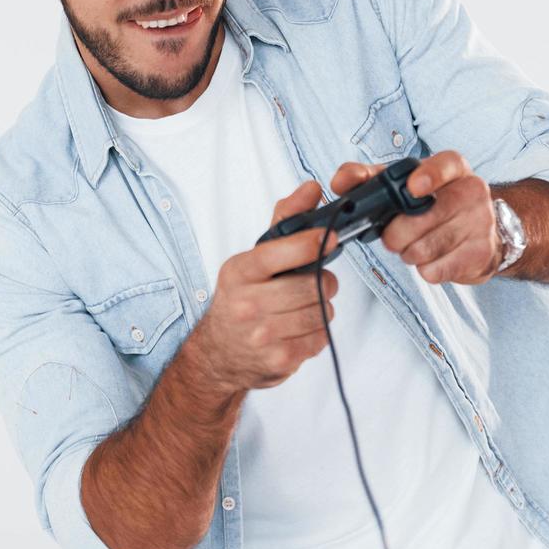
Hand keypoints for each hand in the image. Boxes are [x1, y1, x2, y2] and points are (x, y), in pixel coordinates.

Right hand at [196, 179, 341, 394]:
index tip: (329, 238)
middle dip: (323, 282)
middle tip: (317, 281)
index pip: (278, 253)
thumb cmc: (242, 298)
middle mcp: (246, 304)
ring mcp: (262, 335)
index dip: (310, 244)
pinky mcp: (279, 360)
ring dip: (321, 307)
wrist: (219, 354)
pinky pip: (320, 338)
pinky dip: (317, 332)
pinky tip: (300, 329)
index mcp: (238, 272)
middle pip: (310, 286)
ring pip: (320, 312)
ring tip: (305, 306)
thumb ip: (285, 221)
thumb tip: (312, 188)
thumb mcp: (253, 258)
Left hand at [328, 150, 504, 285]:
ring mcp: (481, 222)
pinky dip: (424, 269)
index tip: (412, 188)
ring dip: (408, 252)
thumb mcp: (403, 183)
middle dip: (397, 233)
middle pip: (426, 216)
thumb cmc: (431, 203)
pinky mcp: (482, 253)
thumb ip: (367, 178)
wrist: (477, 232)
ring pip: (427, 247)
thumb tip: (340, 182)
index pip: (446, 164)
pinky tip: (430, 259)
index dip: (429, 175)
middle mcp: (472, 191)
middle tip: (392, 236)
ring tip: (412, 245)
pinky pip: (437, 269)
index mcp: (453, 168)